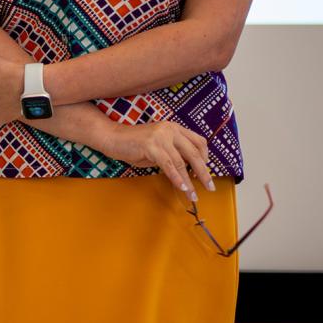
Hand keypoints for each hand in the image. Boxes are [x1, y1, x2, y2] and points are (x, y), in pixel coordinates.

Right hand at [90, 119, 215, 201]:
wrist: (112, 137)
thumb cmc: (134, 144)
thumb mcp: (158, 146)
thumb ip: (174, 153)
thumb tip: (189, 169)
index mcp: (174, 128)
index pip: (199, 142)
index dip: (205, 158)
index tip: (205, 171)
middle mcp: (170, 129)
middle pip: (194, 153)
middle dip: (204, 173)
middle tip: (209, 187)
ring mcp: (160, 136)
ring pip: (182, 162)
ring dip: (190, 181)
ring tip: (193, 194)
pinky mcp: (151, 145)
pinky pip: (169, 165)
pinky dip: (177, 178)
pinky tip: (182, 187)